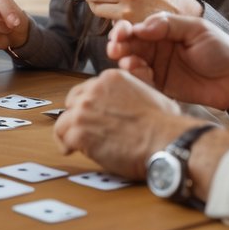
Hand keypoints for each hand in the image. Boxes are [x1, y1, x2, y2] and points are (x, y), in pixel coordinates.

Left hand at [54, 69, 191, 178]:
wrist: (165, 140)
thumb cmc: (164, 123)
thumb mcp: (150, 93)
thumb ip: (131, 93)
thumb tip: (129, 103)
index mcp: (111, 79)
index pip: (88, 89)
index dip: (90, 104)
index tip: (92, 115)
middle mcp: (94, 90)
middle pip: (73, 102)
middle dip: (78, 116)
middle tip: (83, 129)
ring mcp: (84, 110)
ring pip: (64, 120)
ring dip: (69, 131)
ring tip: (72, 143)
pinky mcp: (79, 132)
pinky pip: (63, 138)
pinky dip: (66, 145)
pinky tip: (71, 150)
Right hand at [108, 13, 228, 111]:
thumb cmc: (222, 50)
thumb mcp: (198, 29)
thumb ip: (170, 24)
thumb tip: (143, 25)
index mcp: (165, 30)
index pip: (138, 27)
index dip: (125, 29)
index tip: (120, 33)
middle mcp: (157, 48)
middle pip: (130, 44)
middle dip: (118, 45)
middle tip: (114, 49)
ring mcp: (157, 67)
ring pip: (131, 63)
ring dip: (124, 61)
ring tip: (127, 63)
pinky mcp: (161, 86)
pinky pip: (142, 82)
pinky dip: (136, 78)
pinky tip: (140, 74)